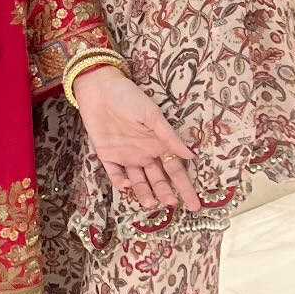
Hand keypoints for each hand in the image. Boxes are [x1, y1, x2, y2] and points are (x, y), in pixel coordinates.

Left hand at [71, 66, 203, 215]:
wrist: (99, 88)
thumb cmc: (129, 97)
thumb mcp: (152, 115)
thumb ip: (169, 137)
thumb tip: (191, 156)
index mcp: (158, 144)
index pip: (175, 169)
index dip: (185, 186)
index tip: (195, 204)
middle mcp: (144, 153)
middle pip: (158, 179)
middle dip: (166, 193)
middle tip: (172, 205)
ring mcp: (126, 156)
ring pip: (138, 181)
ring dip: (145, 192)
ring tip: (151, 203)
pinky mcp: (107, 155)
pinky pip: (115, 173)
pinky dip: (121, 182)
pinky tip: (128, 186)